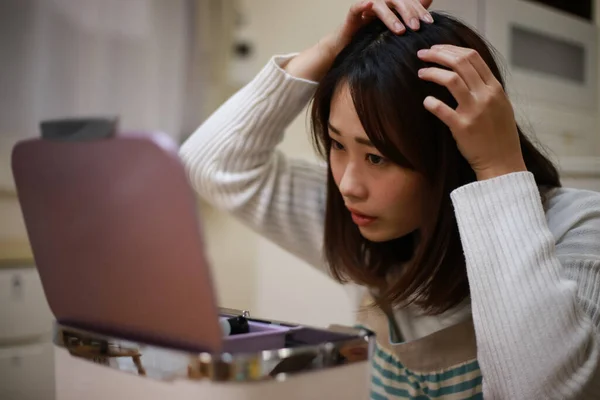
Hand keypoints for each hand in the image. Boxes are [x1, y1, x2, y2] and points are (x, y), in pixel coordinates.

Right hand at [326, 0, 434, 55]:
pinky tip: (370, 4)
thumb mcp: (393, 30)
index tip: (430, 22)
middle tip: (417, 27)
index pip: (408, 2)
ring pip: (381, 4)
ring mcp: (366, 6)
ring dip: (391, 16)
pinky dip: (363, 5)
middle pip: (397, 1)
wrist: (347, 46)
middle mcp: (380, 3)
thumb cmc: (371, 38)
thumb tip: (428, 7)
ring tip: (400, 31)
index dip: (419, 10)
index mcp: (391, 5)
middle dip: (409, 13)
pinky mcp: (352, 14)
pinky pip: (357, 6)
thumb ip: (409, 18)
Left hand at [417, 45, 526, 180]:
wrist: (502, 163)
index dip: (451, 49)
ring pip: (451, 80)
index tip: (436, 49)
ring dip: (432, 72)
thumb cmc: (498, 135)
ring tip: (421, 72)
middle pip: (460, 63)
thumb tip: (467, 70)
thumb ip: (485, 88)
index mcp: (495, 88)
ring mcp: (475, 111)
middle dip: (438, 54)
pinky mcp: (463, 127)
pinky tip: (425, 101)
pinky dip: (431, 102)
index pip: (472, 57)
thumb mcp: (499, 105)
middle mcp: (486, 95)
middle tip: (422, 54)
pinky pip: (442, 109)